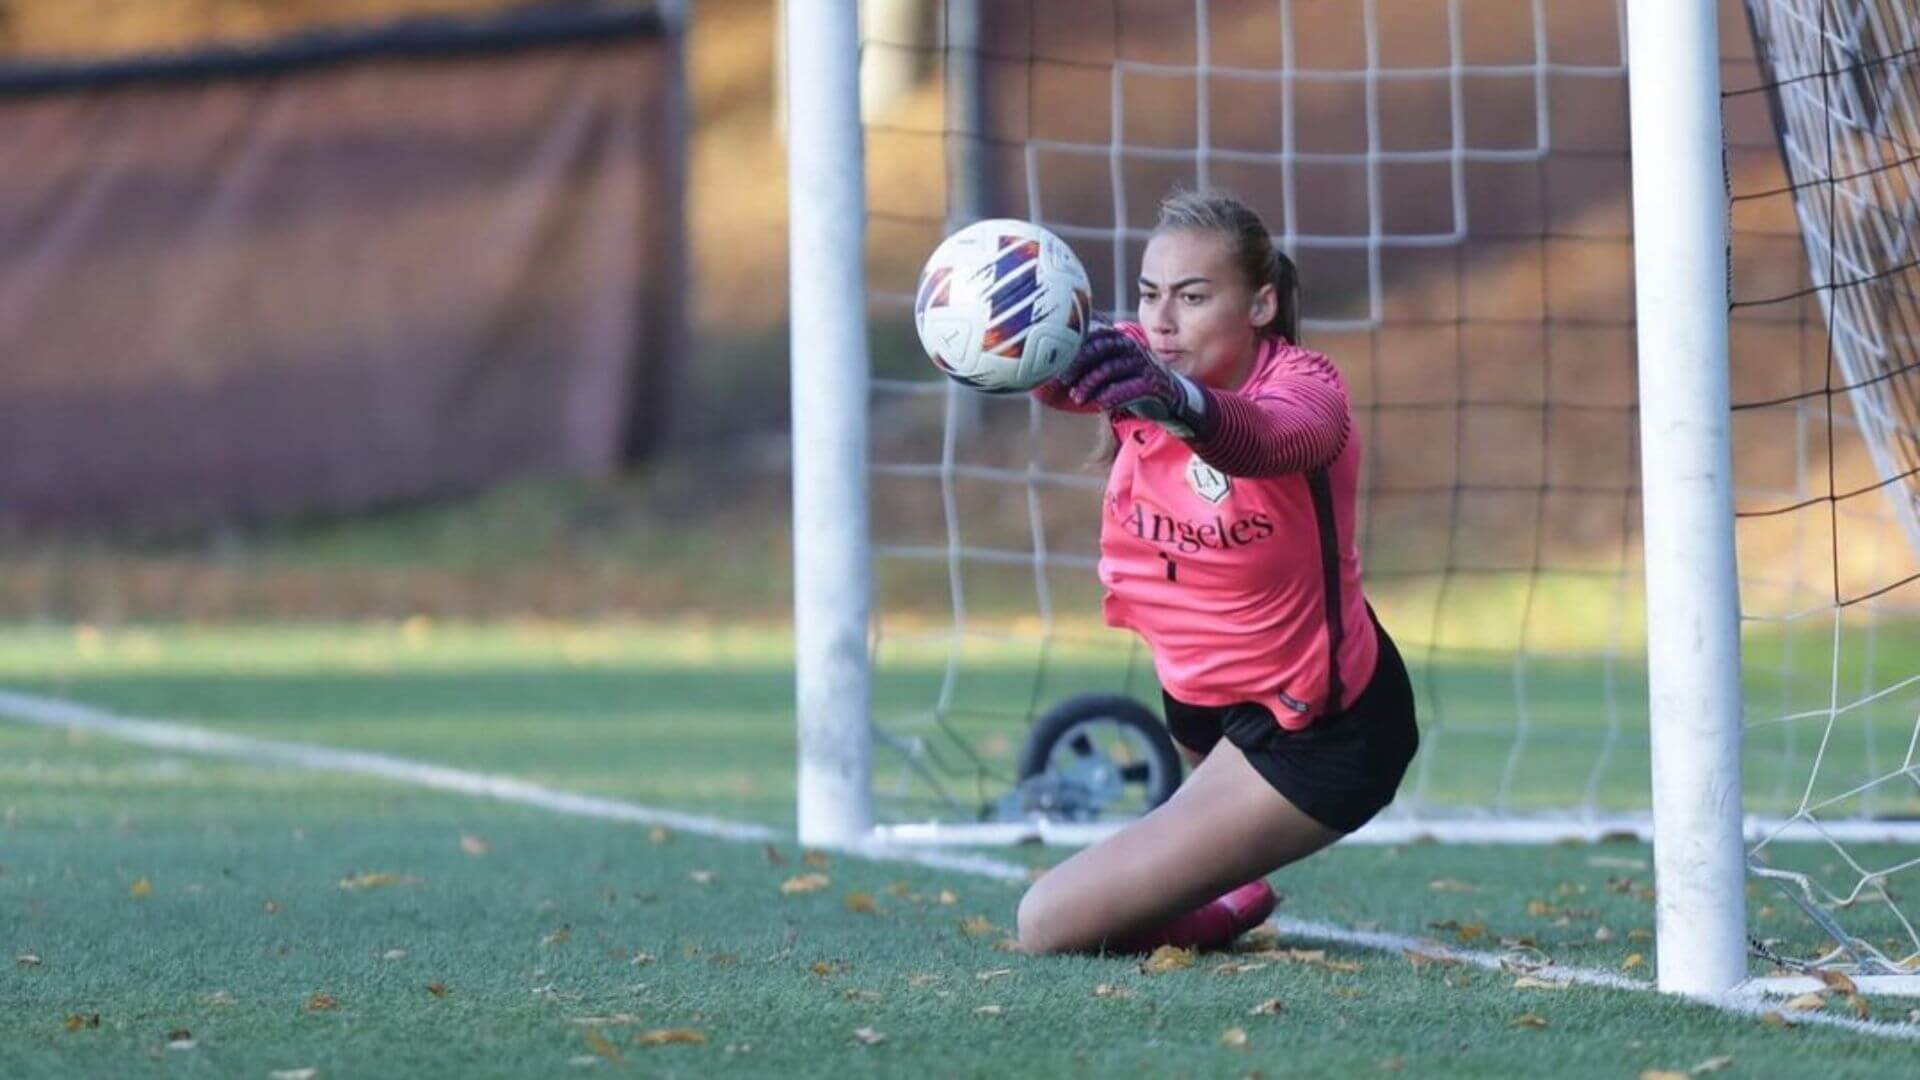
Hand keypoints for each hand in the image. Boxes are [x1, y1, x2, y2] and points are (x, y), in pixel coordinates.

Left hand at [1055, 328, 1210, 438]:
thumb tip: (1056, 366)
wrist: (1170, 397)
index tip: (1055, 362)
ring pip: (1111, 369)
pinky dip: (1111, 396)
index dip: (1074, 348)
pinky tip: (1099, 404)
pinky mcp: (1151, 384)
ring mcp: (1143, 365)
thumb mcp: (1114, 367)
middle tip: (1063, 380)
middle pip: (1101, 349)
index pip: (1094, 336)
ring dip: (1090, 385)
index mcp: (1120, 340)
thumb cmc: (1132, 381)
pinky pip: (1128, 388)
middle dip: (1079, 365)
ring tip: (1077, 397)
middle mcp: (1132, 348)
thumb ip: (1093, 363)